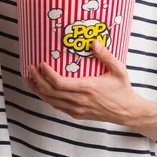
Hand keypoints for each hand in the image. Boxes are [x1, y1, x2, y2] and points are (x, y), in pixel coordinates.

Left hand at [26, 40, 143, 124]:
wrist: (127, 112)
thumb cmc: (122, 89)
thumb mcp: (118, 69)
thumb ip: (106, 55)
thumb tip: (94, 42)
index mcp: (87, 88)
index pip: (59, 83)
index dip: (47, 74)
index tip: (41, 63)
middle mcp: (79, 101)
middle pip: (50, 92)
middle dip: (37, 80)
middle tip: (29, 68)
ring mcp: (77, 109)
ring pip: (51, 101)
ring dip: (38, 90)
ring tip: (30, 78)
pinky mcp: (77, 114)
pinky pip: (57, 106)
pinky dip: (46, 98)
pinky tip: (42, 90)